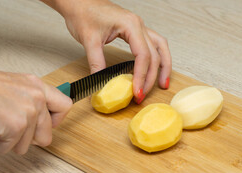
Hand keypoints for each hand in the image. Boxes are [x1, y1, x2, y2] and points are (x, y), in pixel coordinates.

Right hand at [0, 63, 71, 153]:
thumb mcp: (13, 87)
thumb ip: (30, 101)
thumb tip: (39, 123)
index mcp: (37, 86)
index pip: (65, 106)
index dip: (56, 121)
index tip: (45, 124)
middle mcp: (37, 97)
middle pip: (47, 135)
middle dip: (28, 139)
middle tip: (11, 129)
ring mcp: (29, 113)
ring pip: (26, 146)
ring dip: (8, 141)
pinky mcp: (16, 127)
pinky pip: (8, 149)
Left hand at [42, 0, 171, 102]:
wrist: (78, 0)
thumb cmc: (83, 12)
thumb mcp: (89, 40)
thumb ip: (96, 63)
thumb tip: (101, 84)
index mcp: (130, 24)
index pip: (143, 55)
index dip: (141, 76)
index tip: (136, 92)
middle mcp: (139, 25)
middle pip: (154, 55)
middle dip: (150, 77)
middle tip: (142, 95)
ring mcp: (139, 27)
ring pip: (160, 48)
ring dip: (164, 66)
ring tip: (163, 84)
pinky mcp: (135, 30)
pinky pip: (153, 44)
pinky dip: (157, 58)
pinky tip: (156, 69)